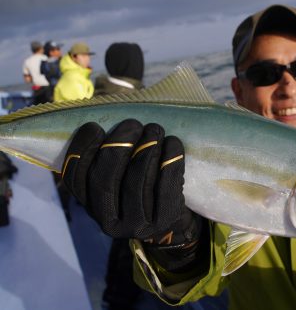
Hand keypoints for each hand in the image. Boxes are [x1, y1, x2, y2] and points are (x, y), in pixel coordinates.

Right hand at [62, 119, 199, 246]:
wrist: (169, 219)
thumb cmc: (140, 186)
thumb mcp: (118, 177)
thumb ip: (107, 157)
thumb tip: (106, 119)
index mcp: (89, 204)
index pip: (75, 179)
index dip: (82, 150)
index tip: (94, 126)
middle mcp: (107, 221)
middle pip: (105, 180)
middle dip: (118, 146)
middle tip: (133, 124)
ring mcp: (136, 224)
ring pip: (137, 182)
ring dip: (147, 149)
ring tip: (154, 129)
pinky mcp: (163, 221)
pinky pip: (165, 188)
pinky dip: (170, 162)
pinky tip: (173, 143)